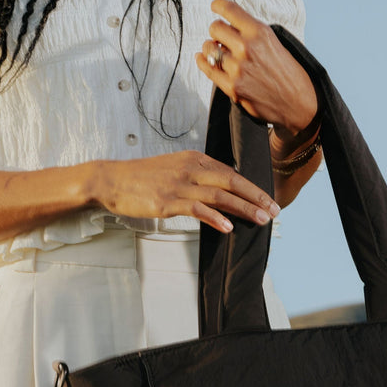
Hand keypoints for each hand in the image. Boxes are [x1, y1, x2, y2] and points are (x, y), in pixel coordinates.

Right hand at [88, 150, 279, 233]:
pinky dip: (215, 217)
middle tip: (275, 211)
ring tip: (261, 220)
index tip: (269, 200)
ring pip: (220, 196)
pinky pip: (197, 209)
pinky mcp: (168, 201)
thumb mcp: (174, 169)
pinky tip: (229, 226)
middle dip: (257, 197)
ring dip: (244, 208)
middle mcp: (191, 169)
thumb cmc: (142, 178)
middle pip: (232, 183)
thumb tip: (222, 190)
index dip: (253, 188)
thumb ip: (198, 177)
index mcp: (195, 159)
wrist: (112, 179)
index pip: (231, 174)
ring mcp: (179, 185)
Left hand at [196, 0, 318, 136]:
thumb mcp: (275, 43)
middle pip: (215, 28)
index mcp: (259, 32)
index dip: (218, 5)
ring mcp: (238, 69)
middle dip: (217, 31)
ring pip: (209, 49)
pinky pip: (208, 69)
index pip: (228, 10)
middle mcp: (246, 48)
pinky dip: (202, 61)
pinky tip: (201, 58)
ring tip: (217, 51)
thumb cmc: (289, 73)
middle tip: (221, 37)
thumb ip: (252, 33)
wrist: (298, 103)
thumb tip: (229, 27)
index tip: (215, 6)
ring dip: (211, 48)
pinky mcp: (232, 87)